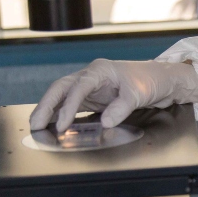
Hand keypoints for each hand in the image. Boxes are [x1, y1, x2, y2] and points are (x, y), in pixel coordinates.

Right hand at [29, 59, 197, 132]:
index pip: (77, 87)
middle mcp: (90, 76)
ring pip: (62, 95)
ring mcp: (90, 86)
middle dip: (46, 106)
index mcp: (99, 70)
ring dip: (49, 110)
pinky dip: (60, 113)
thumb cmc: (150, 80)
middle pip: (61, 88)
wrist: (162, 80)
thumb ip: (121, 108)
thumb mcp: (138, 94)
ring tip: (36, 126)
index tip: (62, 125)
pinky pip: (71, 104)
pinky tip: (52, 124)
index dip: (67, 107)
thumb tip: (105, 122)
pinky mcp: (92, 97)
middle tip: (35, 124)